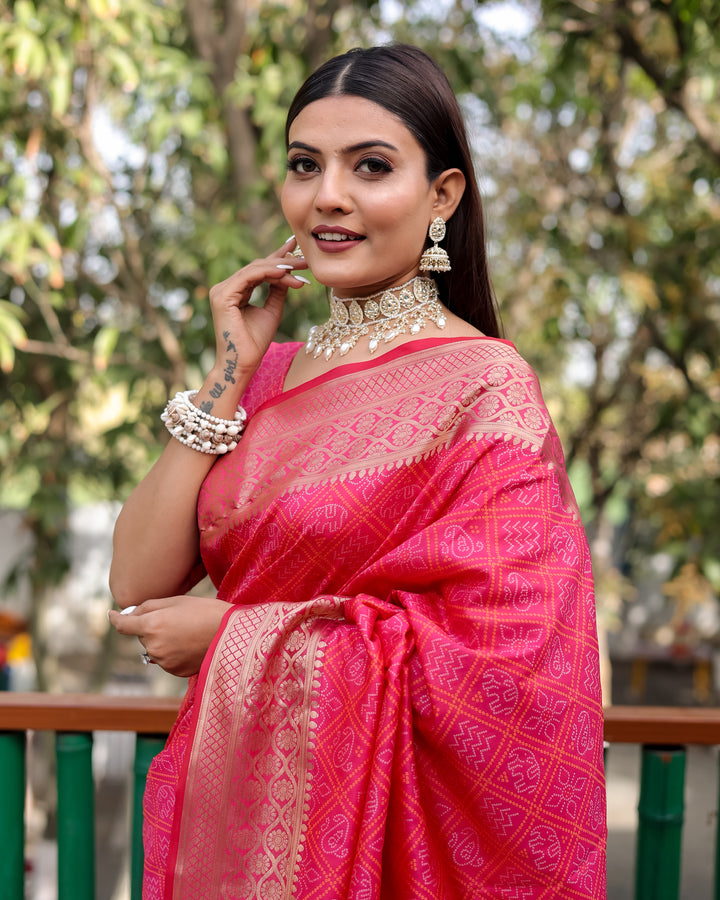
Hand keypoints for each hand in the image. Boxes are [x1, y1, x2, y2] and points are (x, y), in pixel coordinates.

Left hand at [108, 595, 229, 676]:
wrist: (231, 634)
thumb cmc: (205, 611)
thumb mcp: (177, 601)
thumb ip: (149, 607)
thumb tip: (130, 614)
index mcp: (152, 625)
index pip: (123, 625)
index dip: (115, 618)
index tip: (112, 614)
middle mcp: (154, 646)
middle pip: (143, 636)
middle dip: (152, 627)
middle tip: (175, 618)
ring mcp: (164, 662)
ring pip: (154, 649)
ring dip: (163, 640)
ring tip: (187, 632)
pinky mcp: (175, 672)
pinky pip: (166, 660)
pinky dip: (173, 652)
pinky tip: (190, 644)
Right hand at [207, 236, 309, 387]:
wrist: (243, 364)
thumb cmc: (255, 343)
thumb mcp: (272, 311)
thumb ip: (277, 291)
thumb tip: (288, 274)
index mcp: (235, 291)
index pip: (259, 270)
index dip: (278, 258)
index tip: (297, 249)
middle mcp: (226, 288)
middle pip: (258, 267)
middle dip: (283, 261)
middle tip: (305, 258)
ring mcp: (222, 290)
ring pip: (255, 269)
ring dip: (280, 267)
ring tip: (301, 268)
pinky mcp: (223, 295)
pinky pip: (249, 276)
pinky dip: (268, 272)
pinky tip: (285, 272)